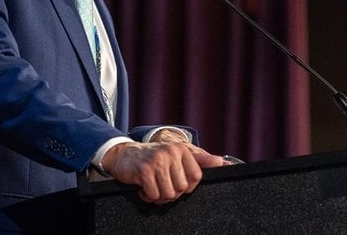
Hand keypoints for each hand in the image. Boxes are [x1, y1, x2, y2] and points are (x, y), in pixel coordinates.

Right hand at [100, 141, 224, 203]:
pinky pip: (154, 195)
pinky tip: (143, 188)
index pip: (196, 177)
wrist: (124, 155)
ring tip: (152, 186)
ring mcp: (157, 161)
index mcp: (182, 150)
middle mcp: (171, 153)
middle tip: (160, 185)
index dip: (187, 187)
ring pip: (169, 194)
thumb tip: (221, 161)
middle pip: (182, 188)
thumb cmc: (153, 158)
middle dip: (171, 192)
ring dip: (159, 196)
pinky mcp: (144, 171)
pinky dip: (148, 196)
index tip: (176, 183)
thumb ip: (200, 160)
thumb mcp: (177, 155)